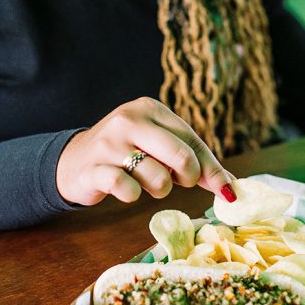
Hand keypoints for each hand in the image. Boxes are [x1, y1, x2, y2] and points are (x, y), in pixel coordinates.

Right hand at [56, 97, 235, 205]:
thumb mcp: (160, 148)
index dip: (211, 169)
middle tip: (176, 182)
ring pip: (158, 178)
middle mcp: (130, 120)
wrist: (73, 162)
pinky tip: (125, 188)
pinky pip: (129, 189)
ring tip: (144, 182)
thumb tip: (231, 187)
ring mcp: (109, 144)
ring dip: (158, 189)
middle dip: (188, 178)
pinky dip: (133, 195)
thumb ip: (195, 162)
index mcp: (150, 109)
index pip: (192, 141)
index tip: (226, 190)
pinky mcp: (94, 168)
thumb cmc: (128, 154)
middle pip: (182, 157)